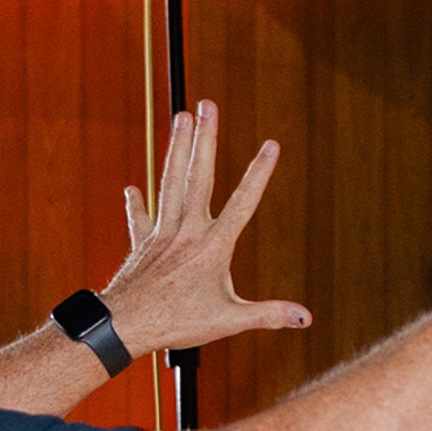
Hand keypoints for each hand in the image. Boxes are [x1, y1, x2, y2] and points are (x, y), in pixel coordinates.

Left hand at [100, 103, 309, 356]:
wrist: (125, 325)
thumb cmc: (178, 324)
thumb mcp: (229, 321)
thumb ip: (269, 315)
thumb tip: (306, 317)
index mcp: (212, 247)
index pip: (243, 203)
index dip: (259, 173)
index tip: (271, 145)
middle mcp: (186, 232)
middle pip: (198, 177)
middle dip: (205, 139)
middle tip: (208, 105)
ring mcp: (162, 235)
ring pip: (171, 184)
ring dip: (177, 149)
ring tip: (180, 118)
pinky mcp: (142, 247)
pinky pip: (140, 222)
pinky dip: (136, 206)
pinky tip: (132, 189)